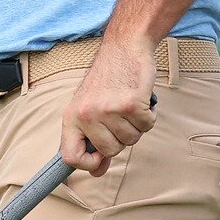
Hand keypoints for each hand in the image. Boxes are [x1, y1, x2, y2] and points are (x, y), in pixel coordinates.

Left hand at [60, 37, 157, 175]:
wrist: (124, 47)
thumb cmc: (108, 80)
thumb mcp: (91, 108)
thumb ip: (93, 141)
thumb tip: (96, 171)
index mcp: (72, 117)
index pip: (70, 156)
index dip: (88, 164)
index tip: (100, 157)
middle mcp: (87, 115)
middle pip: (110, 151)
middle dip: (121, 138)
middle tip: (120, 116)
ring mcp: (108, 110)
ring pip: (131, 140)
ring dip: (136, 125)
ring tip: (129, 105)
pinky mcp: (130, 103)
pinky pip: (147, 126)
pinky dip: (149, 115)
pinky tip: (141, 100)